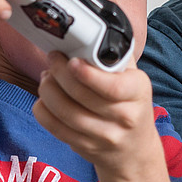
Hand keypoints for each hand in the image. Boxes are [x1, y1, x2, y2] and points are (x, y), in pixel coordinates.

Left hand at [33, 52, 165, 179]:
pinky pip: (55, 128)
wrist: (134, 149)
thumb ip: (115, 58)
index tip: (72, 61)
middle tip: (53, 60)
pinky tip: (45, 99)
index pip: (113, 86)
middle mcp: (124, 117)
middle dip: (59, 73)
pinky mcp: (86, 147)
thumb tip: (91, 32)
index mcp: (138, 92)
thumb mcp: (133, 78)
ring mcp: (104, 136)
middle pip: (81, 95)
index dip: (87, 74)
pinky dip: (43, 110)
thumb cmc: (130, 105)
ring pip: (65, 112)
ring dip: (48, 90)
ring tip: (47, 77)